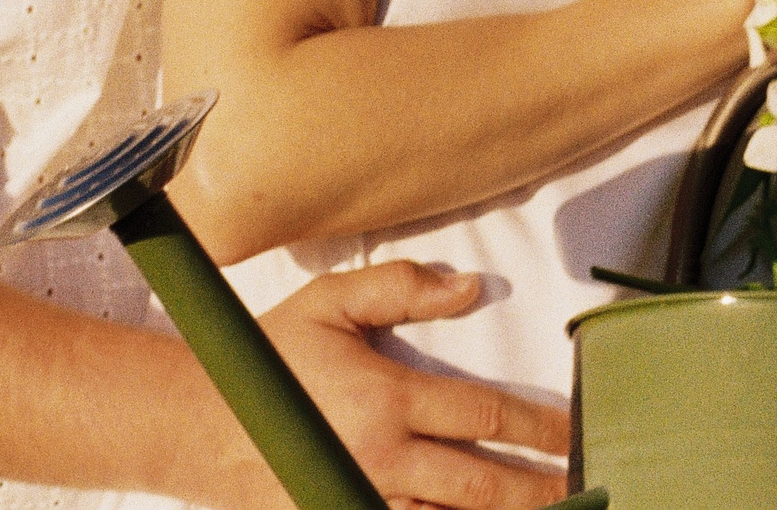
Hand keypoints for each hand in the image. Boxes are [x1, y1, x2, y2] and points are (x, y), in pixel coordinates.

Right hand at [256, 261, 570, 509]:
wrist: (193, 424)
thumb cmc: (267, 358)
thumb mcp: (328, 304)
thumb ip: (399, 287)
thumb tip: (469, 288)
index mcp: (387, 399)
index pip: (484, 416)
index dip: (539, 428)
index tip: (577, 433)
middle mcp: (381, 459)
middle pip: (480, 486)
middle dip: (539, 492)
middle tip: (583, 491)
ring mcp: (358, 500)